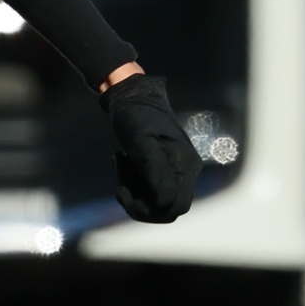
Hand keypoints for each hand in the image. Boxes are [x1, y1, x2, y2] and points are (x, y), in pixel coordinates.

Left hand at [100, 74, 202, 222]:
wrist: (133, 96)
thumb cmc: (136, 116)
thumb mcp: (140, 142)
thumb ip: (154, 170)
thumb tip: (163, 202)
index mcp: (185, 165)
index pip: (176, 206)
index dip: (149, 208)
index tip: (121, 189)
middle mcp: (187, 171)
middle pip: (168, 208)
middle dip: (140, 203)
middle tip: (118, 185)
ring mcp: (177, 170)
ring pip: (159, 201)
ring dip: (135, 192)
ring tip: (119, 165)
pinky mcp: (165, 168)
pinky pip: (152, 189)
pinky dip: (134, 184)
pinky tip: (121, 162)